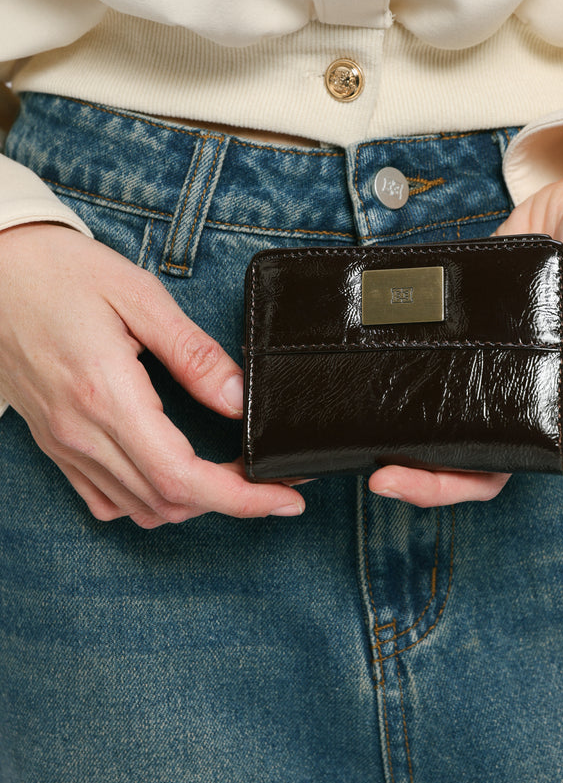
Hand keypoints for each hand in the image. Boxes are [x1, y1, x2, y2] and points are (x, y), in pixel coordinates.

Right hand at [0, 224, 304, 525]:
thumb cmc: (63, 273)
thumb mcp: (140, 296)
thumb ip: (195, 354)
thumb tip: (241, 400)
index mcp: (106, 394)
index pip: (182, 477)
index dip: (243, 498)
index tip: (286, 495)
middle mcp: (81, 432)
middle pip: (169, 502)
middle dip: (233, 500)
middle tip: (274, 474)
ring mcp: (64, 444)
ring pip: (141, 509)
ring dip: (195, 502)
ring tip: (234, 473)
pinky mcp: (55, 445)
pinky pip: (107, 500)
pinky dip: (151, 501)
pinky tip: (176, 474)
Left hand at [369, 140, 562, 506]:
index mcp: (547, 403)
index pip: (495, 465)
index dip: (448, 483)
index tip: (399, 480)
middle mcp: (508, 387)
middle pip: (452, 448)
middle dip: (410, 467)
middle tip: (369, 468)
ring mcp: (479, 355)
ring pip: (429, 404)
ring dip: (394, 418)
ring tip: (355, 418)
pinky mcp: (459, 317)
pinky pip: (424, 345)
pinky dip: (395, 356)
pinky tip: (362, 359)